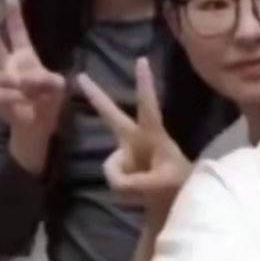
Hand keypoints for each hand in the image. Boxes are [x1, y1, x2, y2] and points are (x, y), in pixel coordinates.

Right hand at [0, 0, 66, 168]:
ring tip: (30, 95)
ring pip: (4, 77)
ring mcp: (0, 81)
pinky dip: (15, 99)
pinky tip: (21, 104)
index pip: (18, 32)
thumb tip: (22, 78)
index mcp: (26, 57)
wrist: (37, 126)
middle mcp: (10, 66)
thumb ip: (46, 78)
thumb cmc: (48, 103)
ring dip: (21, 87)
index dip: (14, 15)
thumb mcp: (57, 87)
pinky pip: (3, 93)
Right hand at [78, 57, 192, 218]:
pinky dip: (122, 188)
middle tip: (82, 76)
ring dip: (124, 181)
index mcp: (153, 135)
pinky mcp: (124, 167)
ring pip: (111, 166)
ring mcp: (128, 153)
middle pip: (113, 116)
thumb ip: (133, 182)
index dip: (145, 84)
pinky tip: (136, 193)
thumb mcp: (159, 185)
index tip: (142, 60)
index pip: (149, 106)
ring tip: (145, 189)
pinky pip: (113, 177)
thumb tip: (113, 179)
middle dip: (98, 97)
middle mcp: (137, 140)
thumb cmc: (177, 186)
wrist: (178, 200)